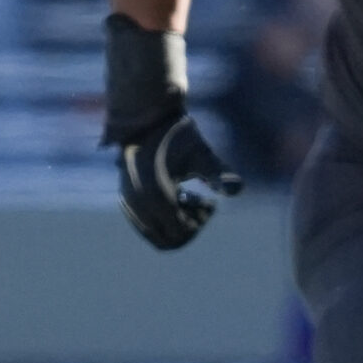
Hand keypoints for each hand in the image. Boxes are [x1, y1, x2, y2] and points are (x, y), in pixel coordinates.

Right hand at [116, 111, 241, 249]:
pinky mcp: (125, 201)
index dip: (199, 223)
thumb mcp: (201, 153)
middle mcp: (138, 205)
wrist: (144, 120)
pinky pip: (146, 225)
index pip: (179, 234)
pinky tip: (173, 194)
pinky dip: (162, 219)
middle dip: (188, 228)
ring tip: (187, 197)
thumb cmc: (176, 136)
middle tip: (199, 202)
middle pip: (167, 242)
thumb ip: (218, 173)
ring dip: (174, 224)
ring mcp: (128, 204)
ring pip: (155, 235)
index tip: (209, 200)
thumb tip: (237, 190)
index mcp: (155, 197)